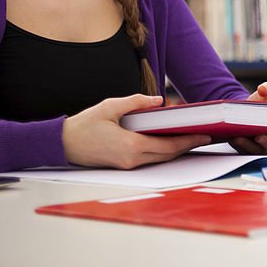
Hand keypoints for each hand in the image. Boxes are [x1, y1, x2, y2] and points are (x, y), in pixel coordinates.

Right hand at [63, 95, 211, 168]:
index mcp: (131, 145)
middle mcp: (132, 159)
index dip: (188, 141)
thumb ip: (137, 102)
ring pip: (160, 159)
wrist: (61, 144)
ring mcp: (128, 165)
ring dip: (176, 150)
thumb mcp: (110, 107)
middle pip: (168, 155)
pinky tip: (170, 143)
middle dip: (187, 146)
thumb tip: (160, 101)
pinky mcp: (124, 166)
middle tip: (205, 136)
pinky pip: (150, 160)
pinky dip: (163, 152)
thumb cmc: (84, 125)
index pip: (168, 146)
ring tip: (192, 138)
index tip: (204, 135)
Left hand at [228, 82, 266, 155]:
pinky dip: (238, 145)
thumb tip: (263, 89)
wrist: (243, 109)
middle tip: (260, 136)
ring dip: (249, 145)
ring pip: (257, 151)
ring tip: (240, 136)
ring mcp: (260, 147)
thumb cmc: (260, 105)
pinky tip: (232, 136)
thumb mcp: (265, 95)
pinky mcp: (246, 150)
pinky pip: (243, 151)